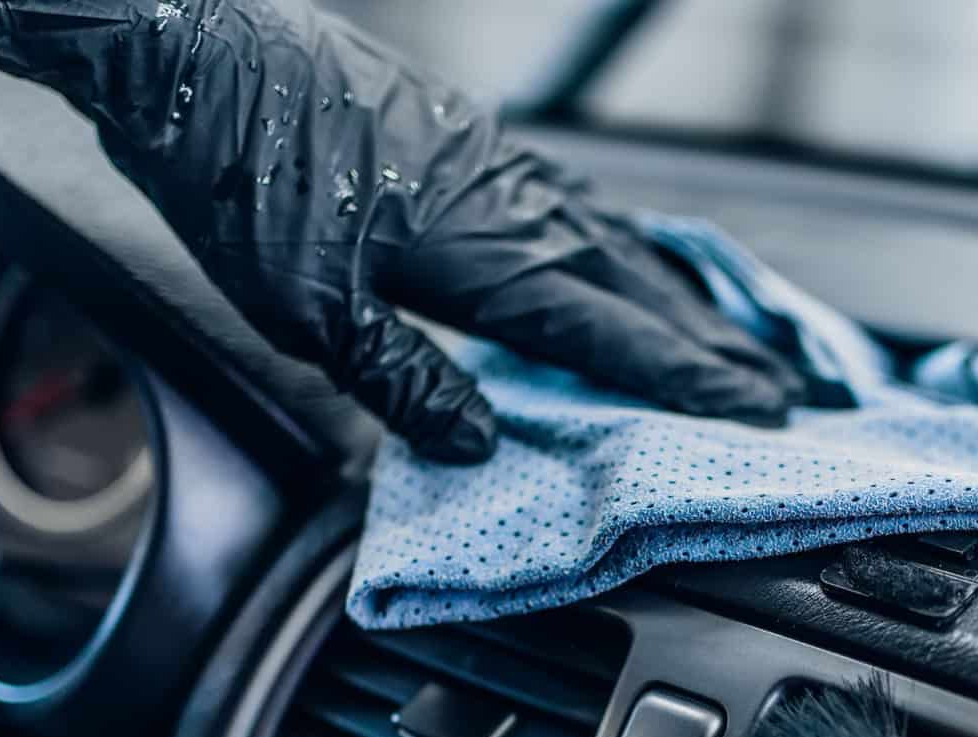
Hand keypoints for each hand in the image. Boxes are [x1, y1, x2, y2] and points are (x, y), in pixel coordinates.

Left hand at [0, 0, 802, 462]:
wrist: (196, 54)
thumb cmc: (242, 181)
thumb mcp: (309, 313)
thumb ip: (405, 380)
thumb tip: (476, 442)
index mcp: (485, 252)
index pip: (612, 334)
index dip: (688, 380)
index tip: (758, 412)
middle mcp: (512, 201)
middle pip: (638, 287)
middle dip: (712, 348)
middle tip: (781, 394)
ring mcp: (496, 162)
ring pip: (614, 241)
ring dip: (678, 298)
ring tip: (726, 340)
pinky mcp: (470, 141)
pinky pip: (576, 205)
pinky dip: (621, 247)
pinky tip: (624, 258)